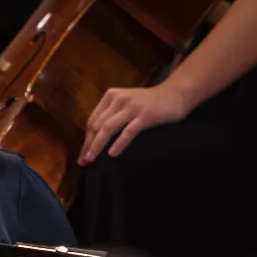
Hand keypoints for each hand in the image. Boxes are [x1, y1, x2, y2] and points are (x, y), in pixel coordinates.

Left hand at [79, 81, 195, 164]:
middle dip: (88, 145)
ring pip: (108, 128)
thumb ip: (112, 114)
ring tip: (92, 159)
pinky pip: (128, 132)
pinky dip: (119, 143)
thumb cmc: (149, 102)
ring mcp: (132, 107)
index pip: (92, 120)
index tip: (82, 155)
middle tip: (84, 161)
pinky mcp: (145, 116)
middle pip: (97, 125)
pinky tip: (112, 154)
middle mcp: (118, 99)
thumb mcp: (126, 103)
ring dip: (97, 145)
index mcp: (110, 96)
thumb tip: (95, 137)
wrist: (175, 94)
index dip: (86, 139)